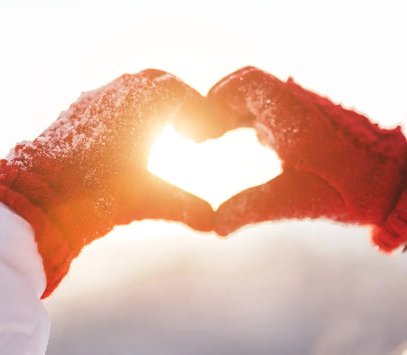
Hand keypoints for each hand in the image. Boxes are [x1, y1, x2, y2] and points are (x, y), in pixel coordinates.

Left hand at [0, 69, 213, 296]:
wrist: (38, 197)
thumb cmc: (93, 194)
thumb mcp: (145, 199)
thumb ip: (183, 206)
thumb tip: (213, 223)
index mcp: (138, 105)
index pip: (176, 90)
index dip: (197, 109)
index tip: (203, 134)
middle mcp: (114, 94)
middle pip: (155, 82)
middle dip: (176, 101)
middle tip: (187, 129)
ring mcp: (91, 102)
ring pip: (129, 89)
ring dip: (150, 105)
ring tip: (161, 133)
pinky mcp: (74, 114)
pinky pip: (108, 100)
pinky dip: (126, 111)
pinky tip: (127, 141)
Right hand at [208, 67, 406, 251]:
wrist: (390, 180)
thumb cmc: (351, 191)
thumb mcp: (297, 202)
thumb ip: (252, 209)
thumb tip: (214, 226)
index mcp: (294, 119)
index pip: (246, 85)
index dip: (216, 100)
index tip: (202, 133)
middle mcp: (293, 107)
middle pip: (243, 84)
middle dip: (216, 103)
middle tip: (200, 134)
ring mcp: (295, 110)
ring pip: (251, 93)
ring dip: (226, 108)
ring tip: (209, 136)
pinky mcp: (297, 119)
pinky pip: (261, 106)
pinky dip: (239, 115)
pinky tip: (229, 135)